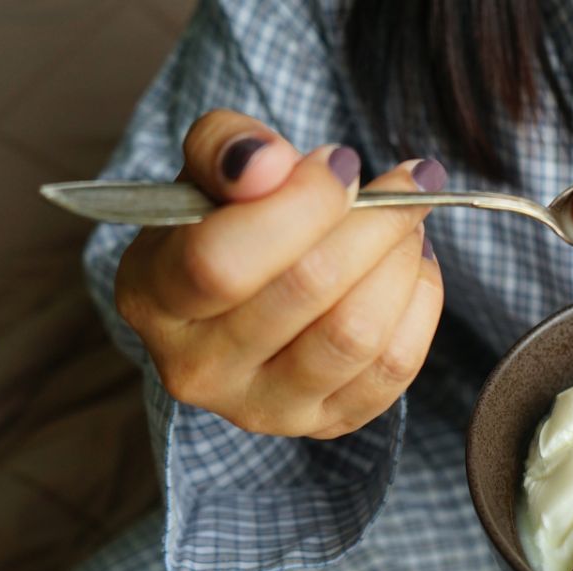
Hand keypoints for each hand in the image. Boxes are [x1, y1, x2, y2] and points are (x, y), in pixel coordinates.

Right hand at [116, 109, 445, 437]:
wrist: (247, 288)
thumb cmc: (228, 220)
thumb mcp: (209, 168)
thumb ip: (226, 146)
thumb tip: (270, 164)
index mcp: (152, 298)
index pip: (223, 260)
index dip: (300, 204)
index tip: (343, 162)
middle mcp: (198, 368)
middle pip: (306, 289)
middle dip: (373, 222)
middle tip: (402, 183)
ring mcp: (263, 408)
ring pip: (355, 333)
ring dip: (401, 262)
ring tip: (408, 223)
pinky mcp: (325, 423)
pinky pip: (393, 368)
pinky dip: (420, 305)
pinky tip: (412, 267)